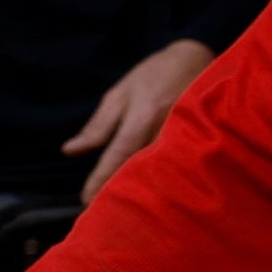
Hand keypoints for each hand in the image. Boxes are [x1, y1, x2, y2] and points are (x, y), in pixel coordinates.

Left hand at [62, 38, 211, 196]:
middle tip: (102, 214)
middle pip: (140, 168)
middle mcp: (165, 128)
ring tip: (126, 210)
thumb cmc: (154, 74)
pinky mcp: (200, 139)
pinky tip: (154, 193)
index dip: (101, 179)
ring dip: (143, 189)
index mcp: (142, 116)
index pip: (118, 154)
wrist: (198, 57)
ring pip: (161, 169)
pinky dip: (163, 178)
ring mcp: (187, 135)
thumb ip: (98, 125)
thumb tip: (71, 151)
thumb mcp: (120, 93)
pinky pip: (178, 163)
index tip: (86, 201)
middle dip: (121, 191)